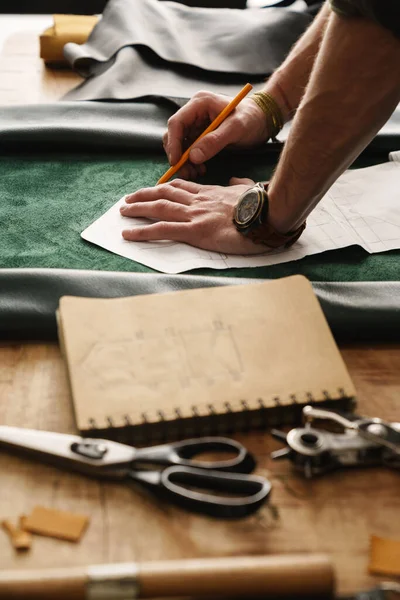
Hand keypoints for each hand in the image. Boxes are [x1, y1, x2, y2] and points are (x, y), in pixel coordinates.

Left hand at [120, 177, 268, 254]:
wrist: (268, 214)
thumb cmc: (264, 206)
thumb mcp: (250, 190)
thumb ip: (240, 184)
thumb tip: (236, 180)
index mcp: (211, 193)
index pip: (182, 187)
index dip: (164, 187)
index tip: (153, 189)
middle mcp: (199, 201)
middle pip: (165, 193)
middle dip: (144, 195)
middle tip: (129, 199)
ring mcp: (195, 215)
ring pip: (159, 207)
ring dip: (138, 208)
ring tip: (123, 211)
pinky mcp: (196, 231)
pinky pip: (163, 230)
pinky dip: (143, 231)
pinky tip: (129, 234)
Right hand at [163, 91, 269, 179]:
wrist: (262, 120)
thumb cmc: (252, 119)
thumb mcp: (236, 129)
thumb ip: (214, 141)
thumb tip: (192, 157)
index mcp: (200, 103)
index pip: (176, 123)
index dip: (173, 144)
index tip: (176, 162)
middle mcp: (194, 112)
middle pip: (175, 135)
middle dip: (178, 155)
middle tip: (187, 173)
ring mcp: (196, 123)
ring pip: (181, 145)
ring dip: (184, 161)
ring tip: (196, 173)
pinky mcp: (200, 134)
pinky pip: (189, 150)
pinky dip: (192, 161)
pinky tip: (201, 169)